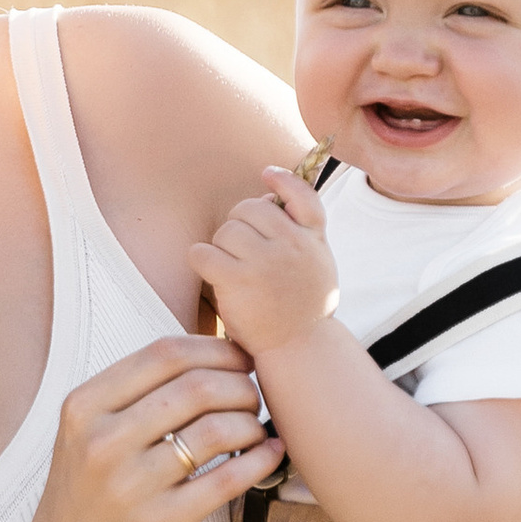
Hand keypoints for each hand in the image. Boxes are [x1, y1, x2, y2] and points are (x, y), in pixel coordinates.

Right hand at [16, 337, 279, 521]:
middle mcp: (102, 441)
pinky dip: (261, 460)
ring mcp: (130, 485)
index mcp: (83, 407)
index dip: (216, 349)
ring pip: (218, 429)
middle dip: (240, 385)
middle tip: (254, 397)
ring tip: (257, 430)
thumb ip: (130, 398)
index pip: (165, 353)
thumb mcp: (82, 438)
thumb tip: (208, 357)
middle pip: (197, 386)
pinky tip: (271, 455)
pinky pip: (229, 479)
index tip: (241, 359)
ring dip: (252, 423)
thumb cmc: (83, 504)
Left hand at [188, 168, 339, 359]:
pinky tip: (210, 273)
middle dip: (239, 225)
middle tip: (243, 252)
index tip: (266, 174)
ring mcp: (265, 262)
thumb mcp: (320, 261)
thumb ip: (304, 230)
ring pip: (225, 231)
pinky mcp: (238, 281)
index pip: (302, 195)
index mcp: (313, 238)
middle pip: (248, 209)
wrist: (299, 347)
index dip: (282, 180)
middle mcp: (292, 245)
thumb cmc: (303, 304)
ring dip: (221, 246)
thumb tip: (271, 193)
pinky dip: (200, 260)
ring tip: (232, 268)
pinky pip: (203, 253)